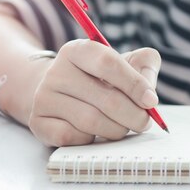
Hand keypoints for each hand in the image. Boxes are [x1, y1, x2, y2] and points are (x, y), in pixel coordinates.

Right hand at [28, 39, 160, 146]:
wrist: (62, 93)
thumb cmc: (102, 77)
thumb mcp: (125, 62)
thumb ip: (145, 66)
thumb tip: (149, 93)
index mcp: (78, 50)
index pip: (108, 63)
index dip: (134, 84)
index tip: (151, 101)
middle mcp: (56, 71)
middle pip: (105, 98)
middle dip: (133, 115)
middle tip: (144, 122)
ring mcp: (44, 97)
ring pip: (91, 121)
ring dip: (116, 129)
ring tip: (124, 126)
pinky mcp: (38, 122)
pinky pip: (73, 137)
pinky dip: (91, 139)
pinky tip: (95, 132)